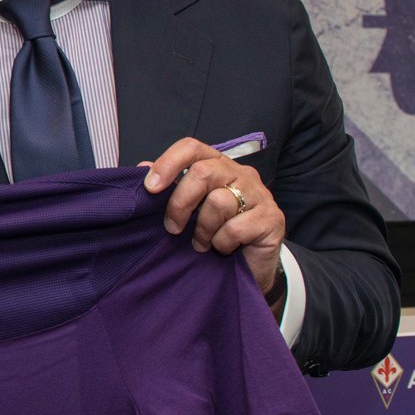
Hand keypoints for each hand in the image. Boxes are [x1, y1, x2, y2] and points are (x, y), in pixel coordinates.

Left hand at [141, 137, 285, 295]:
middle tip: (172, 228)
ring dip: (202, 229)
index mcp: (218, 165)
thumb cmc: (215, 232)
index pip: (191, 147)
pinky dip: (222, 243)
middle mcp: (241, 173)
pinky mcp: (273, 219)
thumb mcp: (188, 209)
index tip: (150, 188)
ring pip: (219, 202)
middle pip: (203, 172)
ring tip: (201, 243)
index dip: (168, 164)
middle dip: (180, 203)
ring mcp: (260, 194)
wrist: (250, 266)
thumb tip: (142, 167)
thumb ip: (168, 187)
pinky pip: (236, 228)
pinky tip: (223, 248)